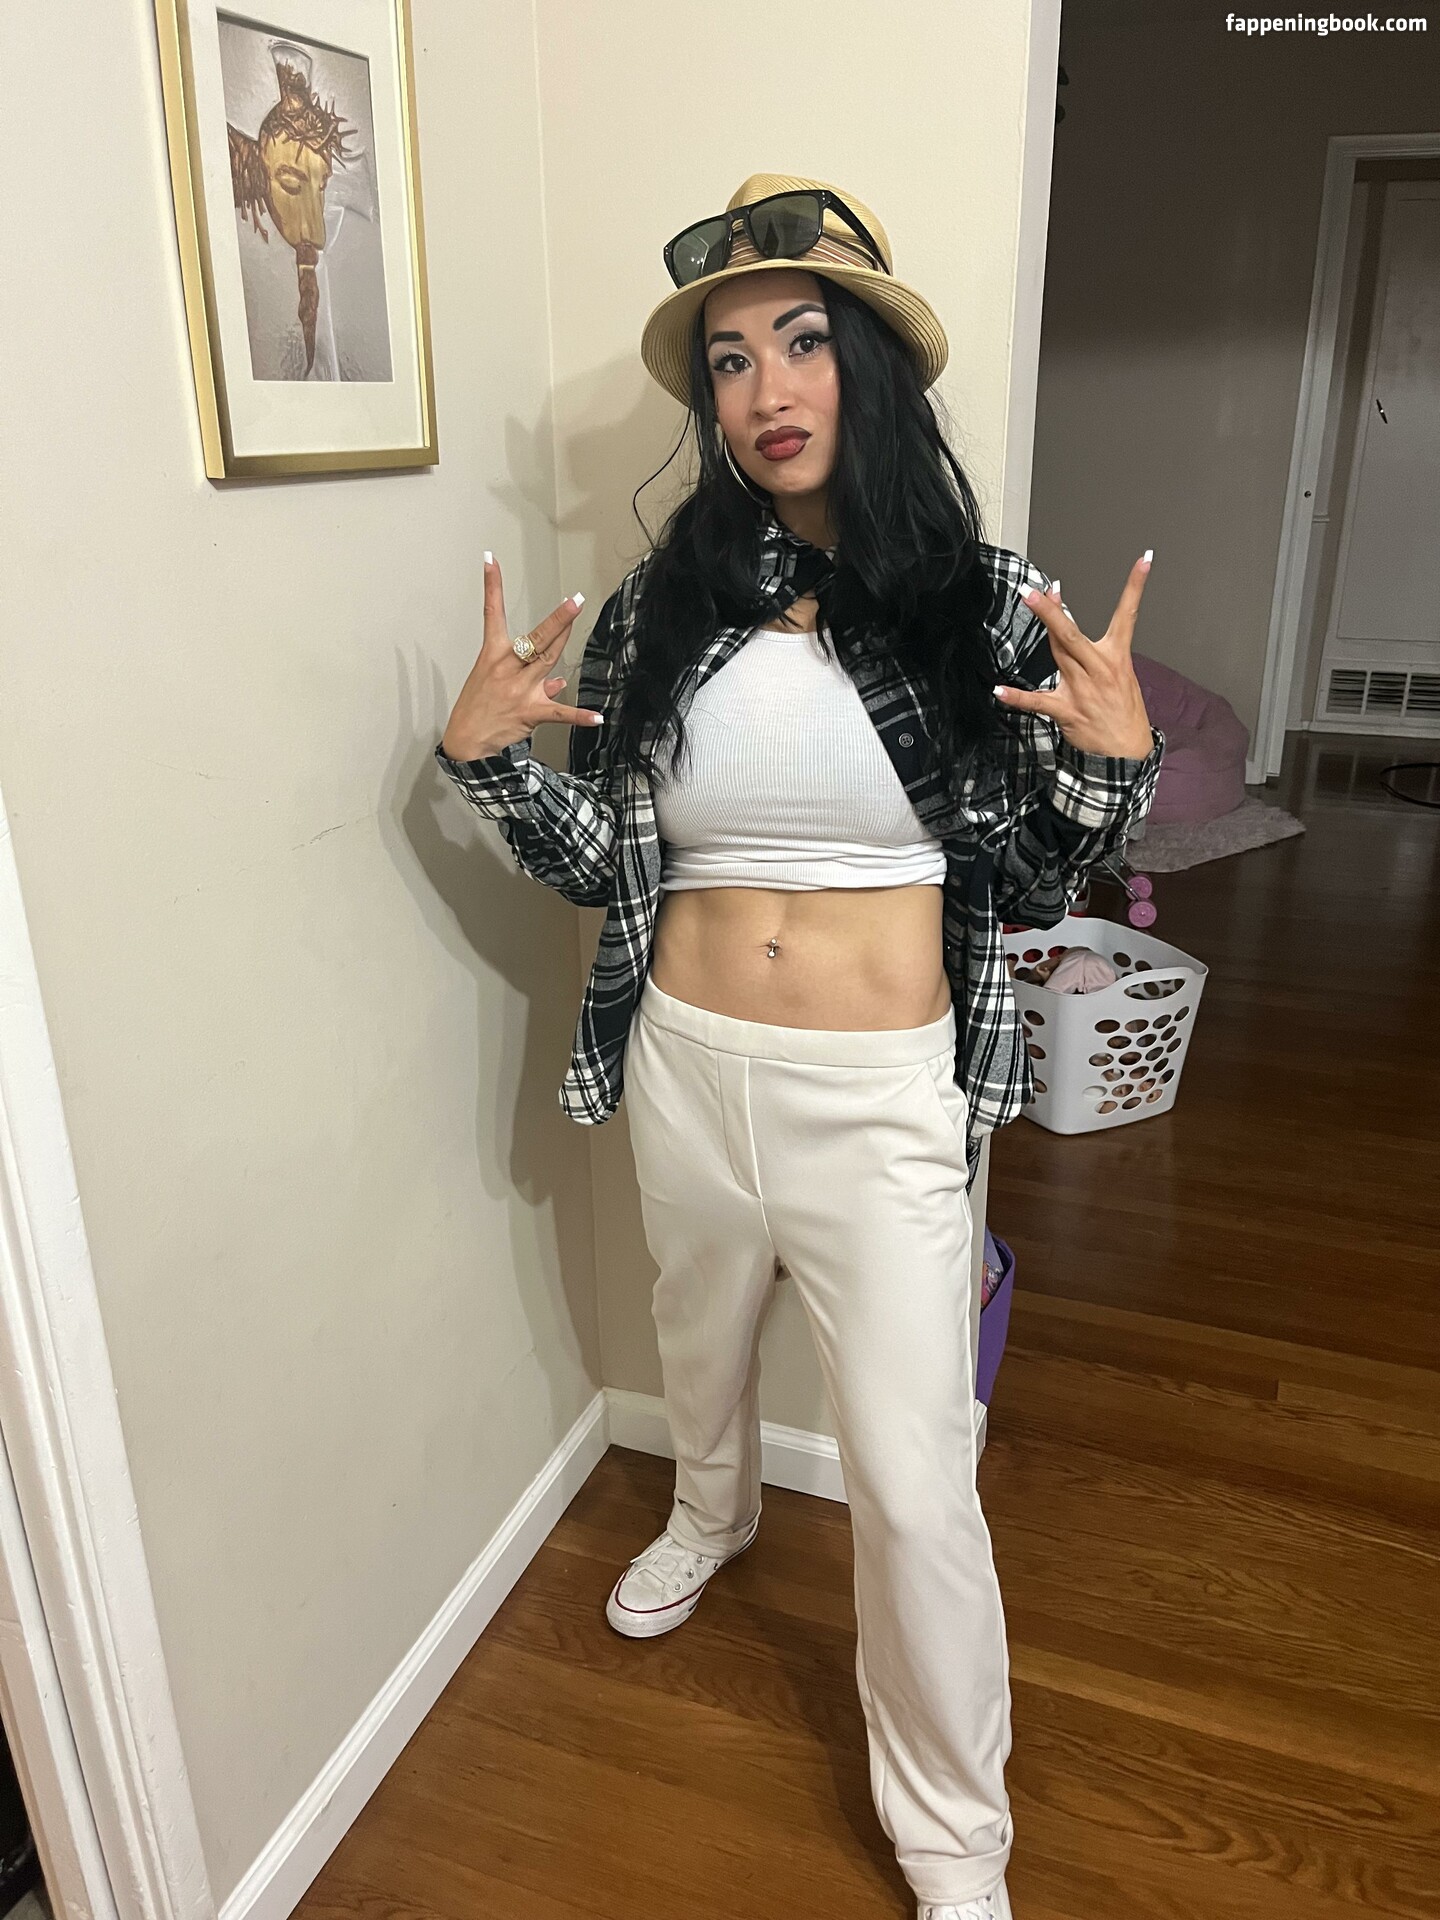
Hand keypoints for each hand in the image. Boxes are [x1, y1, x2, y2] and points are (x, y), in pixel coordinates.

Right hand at [440, 553, 603, 761]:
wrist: (466, 743)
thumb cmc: (478, 709)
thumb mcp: (493, 683)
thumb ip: (530, 678)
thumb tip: (558, 681)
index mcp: (493, 656)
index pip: (492, 614)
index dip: (492, 586)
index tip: (491, 561)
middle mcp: (507, 669)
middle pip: (535, 638)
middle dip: (555, 618)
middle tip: (574, 600)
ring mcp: (520, 690)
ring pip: (548, 660)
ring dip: (564, 639)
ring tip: (577, 616)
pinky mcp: (530, 712)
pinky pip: (560, 713)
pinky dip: (579, 716)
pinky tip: (596, 718)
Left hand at [993, 557, 1155, 759]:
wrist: (1127, 752)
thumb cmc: (1122, 711)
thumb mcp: (1119, 674)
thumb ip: (1091, 650)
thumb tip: (1066, 624)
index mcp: (1116, 658)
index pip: (1127, 615)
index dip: (1136, 587)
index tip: (1143, 560)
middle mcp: (1099, 669)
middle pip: (1073, 633)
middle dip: (1054, 609)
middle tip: (1037, 589)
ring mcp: (1082, 690)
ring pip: (1058, 652)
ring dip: (1043, 627)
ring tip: (1028, 601)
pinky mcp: (1067, 711)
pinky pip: (1037, 702)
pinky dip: (1017, 697)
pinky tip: (999, 690)